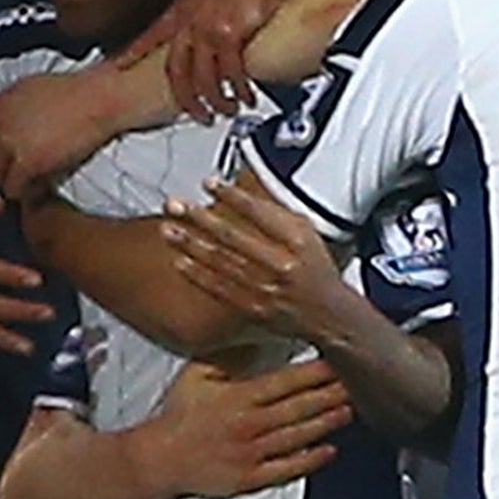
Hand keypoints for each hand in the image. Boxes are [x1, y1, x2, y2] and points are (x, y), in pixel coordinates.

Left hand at [0, 69, 126, 201]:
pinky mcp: (27, 162)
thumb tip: (8, 126)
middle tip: (19, 175)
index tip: (6, 158)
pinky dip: (25, 193)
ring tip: (30, 183)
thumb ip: (13, 109)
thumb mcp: (32, 90)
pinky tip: (38, 189)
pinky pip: (15, 188)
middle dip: (1, 168)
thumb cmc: (76, 93)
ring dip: (12, 182)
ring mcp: (9, 144)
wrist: (98, 99)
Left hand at [119, 0, 294, 122]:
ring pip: (203, 79)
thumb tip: (211, 17)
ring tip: (228, 110)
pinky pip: (230, 73)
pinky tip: (247, 96)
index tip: (118, 65)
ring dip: (216, 100)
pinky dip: (239, 89)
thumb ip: (205, 4)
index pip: (150, 34)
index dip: (132, 53)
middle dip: (187, 99)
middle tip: (198, 115)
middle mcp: (190, 20)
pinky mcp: (228, 34)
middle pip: (176, 70)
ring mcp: (207, 28)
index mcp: (183, 8)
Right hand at [133, 358, 349, 498]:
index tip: (337, 362)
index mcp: (238, 397)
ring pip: (298, 436)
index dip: (316, 372)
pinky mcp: (250, 478)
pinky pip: (286, 469)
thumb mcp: (197, 375)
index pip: (286, 381)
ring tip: (350, 411)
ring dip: (327, 423)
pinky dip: (310, 460)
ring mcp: (251, 453)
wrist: (159, 460)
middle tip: (357, 384)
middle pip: (299, 408)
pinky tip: (330, 451)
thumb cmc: (178, 415)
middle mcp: (249, 424)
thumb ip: (228, 357)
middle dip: (331, 395)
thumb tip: (255, 336)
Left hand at [163, 178, 351, 346]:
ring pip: (221, 262)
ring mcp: (265, 289)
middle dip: (199, 218)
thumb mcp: (308, 234)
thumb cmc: (315, 269)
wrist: (329, 316)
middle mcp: (281, 265)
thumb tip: (240, 198)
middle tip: (175, 205)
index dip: (231, 195)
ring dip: (190, 244)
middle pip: (233, 237)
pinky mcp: (253, 309)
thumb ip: (277, 215)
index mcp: (298, 242)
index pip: (259, 213)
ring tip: (168, 228)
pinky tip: (179, 261)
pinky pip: (219, 289)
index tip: (208, 183)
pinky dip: (197, 274)